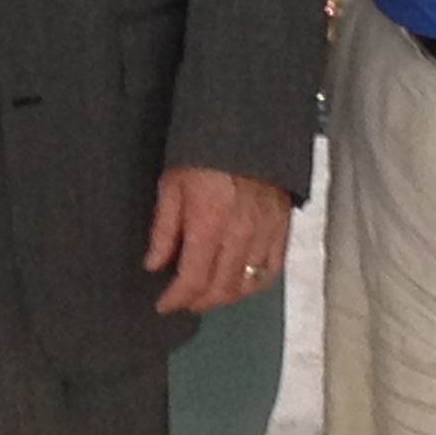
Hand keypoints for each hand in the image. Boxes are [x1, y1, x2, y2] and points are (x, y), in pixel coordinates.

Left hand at [144, 165, 291, 314]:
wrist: (245, 130)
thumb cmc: (199, 156)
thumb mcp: (171, 186)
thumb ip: (163, 230)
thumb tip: (153, 265)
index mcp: (207, 226)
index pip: (193, 280)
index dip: (176, 299)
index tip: (164, 305)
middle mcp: (239, 237)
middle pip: (220, 289)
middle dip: (198, 302)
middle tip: (184, 301)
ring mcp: (264, 235)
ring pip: (247, 285)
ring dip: (225, 296)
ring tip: (208, 294)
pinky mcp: (282, 229)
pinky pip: (272, 271)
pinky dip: (255, 283)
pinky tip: (240, 282)